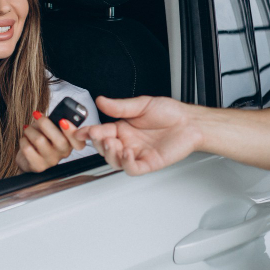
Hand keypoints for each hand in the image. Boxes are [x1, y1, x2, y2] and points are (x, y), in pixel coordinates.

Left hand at [16, 111, 86, 172]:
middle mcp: (64, 153)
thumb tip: (44, 116)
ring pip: (40, 140)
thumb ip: (53, 122)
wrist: (28, 159)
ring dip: (30, 130)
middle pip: (60, 140)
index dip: (72, 131)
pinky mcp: (38, 166)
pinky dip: (23, 140)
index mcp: (70, 143)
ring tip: (28, 130)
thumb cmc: (42, 139)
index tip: (63, 121)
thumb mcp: (50, 128)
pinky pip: (28, 149)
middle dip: (45, 123)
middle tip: (37, 116)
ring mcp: (51, 161)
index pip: (79, 142)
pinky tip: (25, 140)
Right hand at [73, 95, 198, 175]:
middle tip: (102, 136)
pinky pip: (133, 168)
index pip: (101, 132)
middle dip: (100, 144)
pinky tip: (128, 153)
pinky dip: (127, 163)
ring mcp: (137, 154)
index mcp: (123, 128)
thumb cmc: (170, 113)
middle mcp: (128, 142)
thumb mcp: (142, 104)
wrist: (190, 122)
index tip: (80, 132)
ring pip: (115, 161)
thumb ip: (120, 106)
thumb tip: (101, 101)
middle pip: (105, 149)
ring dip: (110, 154)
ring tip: (113, 144)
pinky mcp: (148, 163)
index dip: (89, 133)